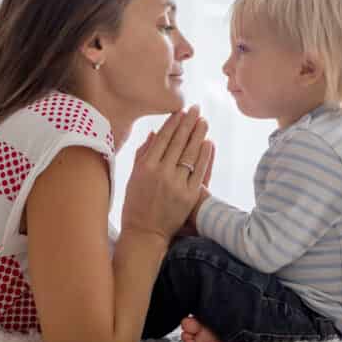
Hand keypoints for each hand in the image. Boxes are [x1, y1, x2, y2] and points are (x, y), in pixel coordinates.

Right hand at [121, 106, 212, 242]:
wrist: (145, 232)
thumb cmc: (135, 204)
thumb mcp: (133, 177)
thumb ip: (143, 154)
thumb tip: (155, 134)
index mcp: (145, 166)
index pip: (162, 139)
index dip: (173, 123)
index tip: (180, 111)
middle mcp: (161, 173)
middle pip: (178, 142)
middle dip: (188, 123)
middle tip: (196, 109)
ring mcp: (176, 184)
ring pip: (190, 153)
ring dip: (198, 135)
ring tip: (204, 121)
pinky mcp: (189, 195)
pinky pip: (199, 170)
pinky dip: (204, 156)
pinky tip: (208, 143)